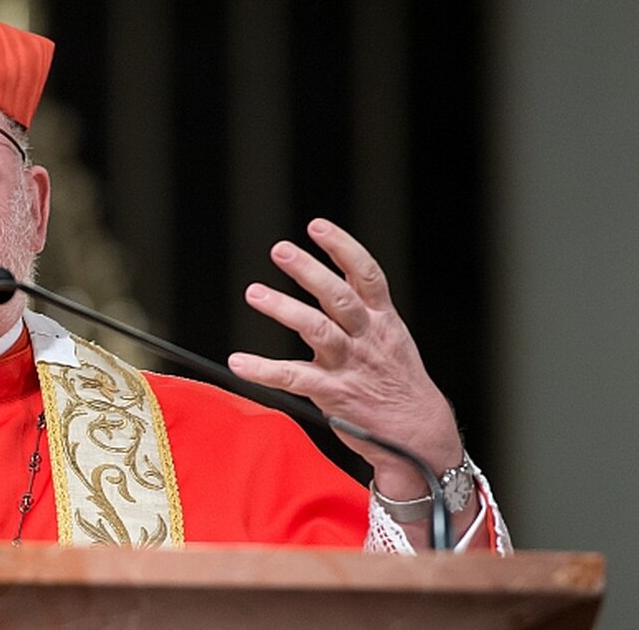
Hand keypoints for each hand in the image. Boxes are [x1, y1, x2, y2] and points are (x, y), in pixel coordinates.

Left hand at [226, 219, 465, 514]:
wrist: (419, 434)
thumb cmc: (396, 380)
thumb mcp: (390, 337)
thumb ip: (361, 310)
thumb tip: (327, 277)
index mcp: (383, 319)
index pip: (366, 274)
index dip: (343, 247)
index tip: (317, 225)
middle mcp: (368, 337)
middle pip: (339, 297)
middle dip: (309, 271)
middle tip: (280, 249)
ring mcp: (351, 365)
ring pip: (318, 330)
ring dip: (284, 309)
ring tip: (254, 292)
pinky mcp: (334, 393)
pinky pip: (294, 378)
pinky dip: (264, 370)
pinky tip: (239, 361)